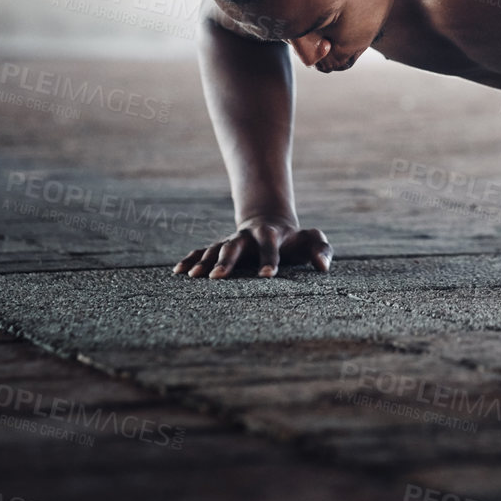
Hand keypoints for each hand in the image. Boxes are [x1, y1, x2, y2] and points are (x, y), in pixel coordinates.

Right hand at [172, 215, 331, 278]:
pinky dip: (190, 260)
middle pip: (234, 246)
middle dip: (226, 261)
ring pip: (214, 249)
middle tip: (217, 278)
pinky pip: (201, 252)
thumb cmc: (295, 239)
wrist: (270, 223)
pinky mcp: (219, 248)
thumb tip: (323, 267)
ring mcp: (231, 241)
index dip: (270, 260)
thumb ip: (321, 250)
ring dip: (204, 262)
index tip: (268, 276)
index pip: (270, 246)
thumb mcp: (312, 240)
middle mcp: (246, 237)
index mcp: (270, 235)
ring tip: (193, 277)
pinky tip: (178, 272)